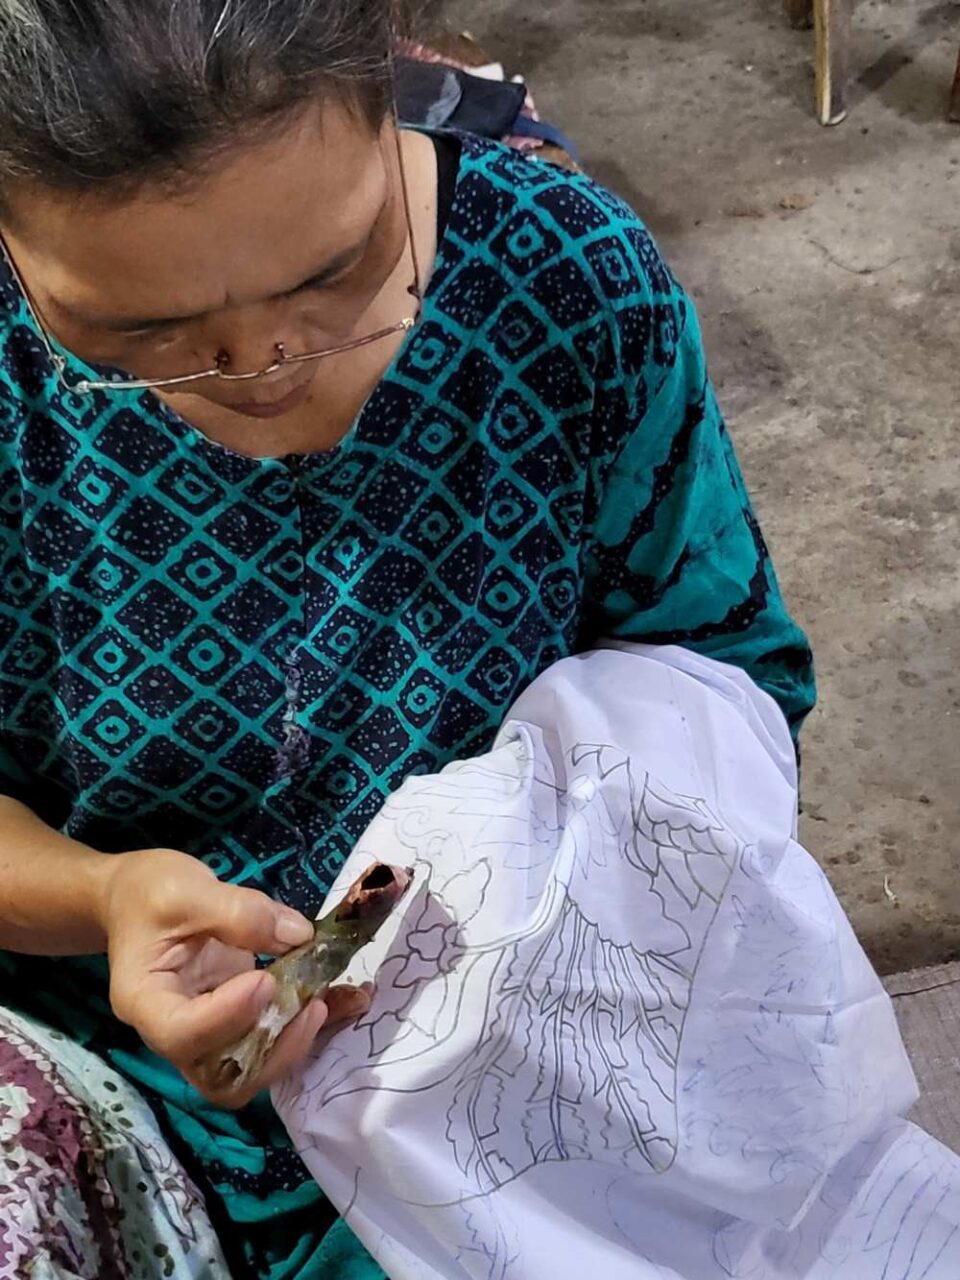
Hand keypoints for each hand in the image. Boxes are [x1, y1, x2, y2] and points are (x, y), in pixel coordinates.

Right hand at [99, 848, 368, 1107]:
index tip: (265, 979)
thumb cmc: (148, 893)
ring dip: (301, 1043)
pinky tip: (350, 999)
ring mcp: (208, 1031)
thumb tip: (298, 935)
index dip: (228, 1016)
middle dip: (274, 1048)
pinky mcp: (237, 1019)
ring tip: (339, 1002)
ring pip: (254, 1069)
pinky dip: (313, 1026)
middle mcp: (175, 1031)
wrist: (134, 900)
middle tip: (313, 1005)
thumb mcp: (185, 889)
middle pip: (223, 1074)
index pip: (183, 1034)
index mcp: (146, 1002)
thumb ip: (238, 912)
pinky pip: (274, 1040)